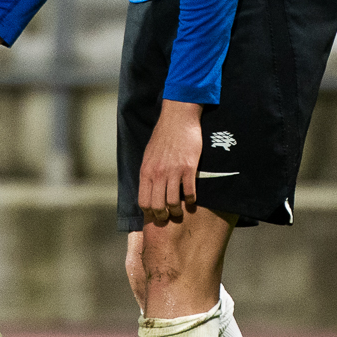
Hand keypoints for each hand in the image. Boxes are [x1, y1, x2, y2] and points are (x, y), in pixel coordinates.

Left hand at [137, 100, 202, 226]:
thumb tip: (149, 189)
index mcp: (146, 171)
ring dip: (178, 211)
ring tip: (181, 211)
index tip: (156, 214)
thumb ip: (149, 173)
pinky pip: (190, 192)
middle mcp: (158, 174)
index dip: (149, 212)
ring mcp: (173, 172)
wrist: (178, 119)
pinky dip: (191, 200)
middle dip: (163, 216)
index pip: (144, 201)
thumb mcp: (148, 155)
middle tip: (169, 216)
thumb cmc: (163, 136)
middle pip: (158, 206)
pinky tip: (192, 200)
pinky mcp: (189, 168)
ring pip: (174, 202)